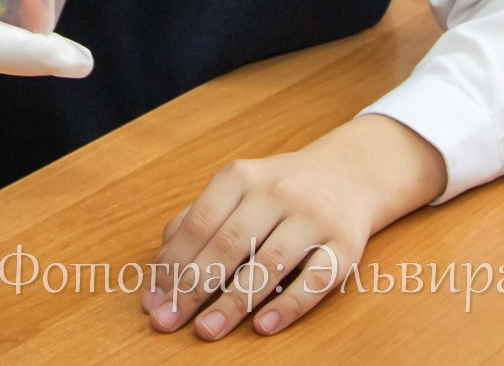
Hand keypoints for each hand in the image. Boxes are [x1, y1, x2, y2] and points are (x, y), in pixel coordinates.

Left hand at [141, 115, 445, 339]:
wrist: (349, 174)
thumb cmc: (277, 191)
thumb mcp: (235, 189)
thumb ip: (196, 220)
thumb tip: (159, 269)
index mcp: (241, 177)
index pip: (199, 223)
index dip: (173, 264)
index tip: (153, 300)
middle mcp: (276, 192)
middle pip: (229, 244)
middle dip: (193, 287)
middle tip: (169, 322)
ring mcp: (313, 217)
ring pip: (268, 263)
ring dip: (233, 302)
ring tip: (206, 330)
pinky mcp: (346, 245)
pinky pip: (316, 279)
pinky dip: (288, 304)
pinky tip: (262, 326)